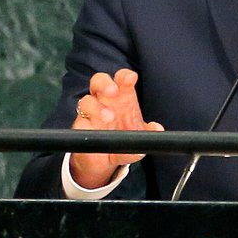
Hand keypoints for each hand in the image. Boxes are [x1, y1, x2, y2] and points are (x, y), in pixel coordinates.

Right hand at [69, 68, 163, 188]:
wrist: (106, 161)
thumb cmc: (123, 141)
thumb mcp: (140, 139)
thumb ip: (150, 133)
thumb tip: (157, 128)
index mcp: (122, 98)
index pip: (121, 80)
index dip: (124, 76)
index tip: (130, 78)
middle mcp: (105, 101)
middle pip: (99, 81)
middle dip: (104, 83)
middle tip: (112, 91)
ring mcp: (91, 113)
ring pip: (86, 101)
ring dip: (97, 107)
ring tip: (109, 117)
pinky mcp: (80, 127)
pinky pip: (79, 122)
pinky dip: (86, 126)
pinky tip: (95, 132)